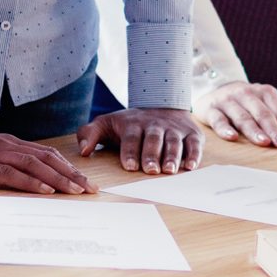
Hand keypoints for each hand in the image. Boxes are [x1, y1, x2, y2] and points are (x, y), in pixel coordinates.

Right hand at [0, 130, 95, 194]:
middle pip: (46, 158)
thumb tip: (20, 176)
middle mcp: (4, 144)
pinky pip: (10, 173)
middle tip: (91, 190)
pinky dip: (30, 182)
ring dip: (58, 179)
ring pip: (34, 165)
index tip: (83, 180)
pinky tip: (44, 191)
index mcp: (5, 142)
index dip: (66, 166)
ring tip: (76, 192)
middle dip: (71, 174)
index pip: (43, 152)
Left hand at [76, 107, 202, 174]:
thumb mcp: (106, 124)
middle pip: (154, 139)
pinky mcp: (192, 134)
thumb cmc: (130, 124)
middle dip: (152, 155)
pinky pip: (194, 144)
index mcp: (134, 124)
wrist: (163, 105)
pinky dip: (194, 154)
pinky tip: (190, 166)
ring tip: (169, 170)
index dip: (131, 151)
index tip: (130, 166)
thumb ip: (90, 134)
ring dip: (173, 156)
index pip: (131, 138)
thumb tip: (83, 151)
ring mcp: (175, 129)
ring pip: (174, 142)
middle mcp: (155, 126)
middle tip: (151, 170)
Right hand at [197, 82, 276, 148]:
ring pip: (242, 116)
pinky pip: (218, 119)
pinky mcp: (211, 109)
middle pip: (263, 113)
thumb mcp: (271, 103)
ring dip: (254, 130)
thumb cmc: (249, 101)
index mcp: (265, 92)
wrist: (216, 89)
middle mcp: (247, 94)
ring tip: (264, 142)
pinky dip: (225, 128)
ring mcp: (228, 101)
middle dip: (274, 129)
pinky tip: (232, 138)